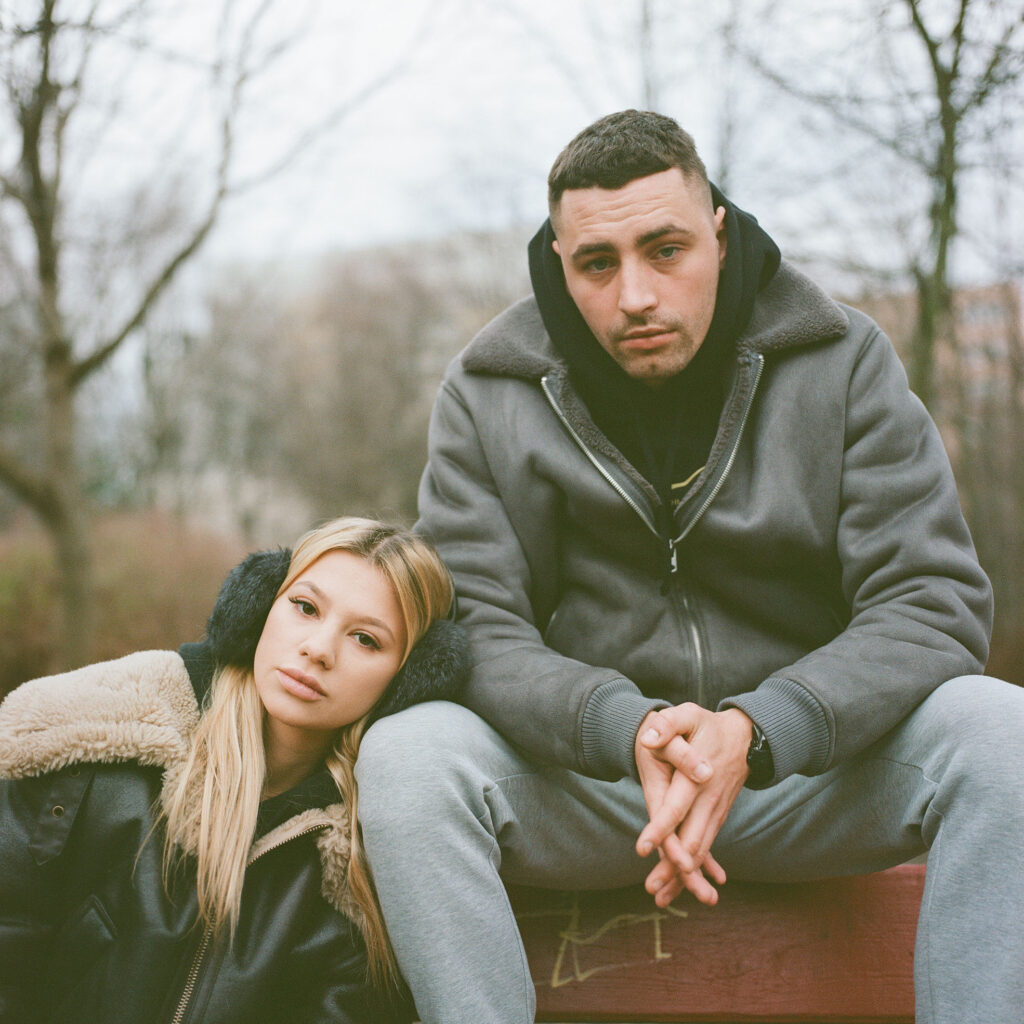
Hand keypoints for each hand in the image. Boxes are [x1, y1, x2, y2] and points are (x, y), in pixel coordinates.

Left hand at [633, 704, 752, 905]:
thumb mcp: (688, 714)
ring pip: (700, 848)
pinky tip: (696, 888)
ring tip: (661, 897)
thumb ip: (667, 724)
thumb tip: (647, 739)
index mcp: (697, 778)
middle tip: (652, 890)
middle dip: (672, 867)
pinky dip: (700, 868)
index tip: (643, 848)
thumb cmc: (709, 724)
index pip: (676, 807)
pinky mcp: (719, 816)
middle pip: (690, 840)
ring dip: (684, 876)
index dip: (660, 828)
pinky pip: (708, 846)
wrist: (748, 736)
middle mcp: (709, 800)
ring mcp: (716, 811)